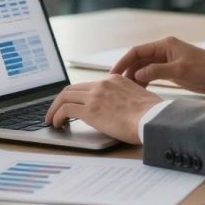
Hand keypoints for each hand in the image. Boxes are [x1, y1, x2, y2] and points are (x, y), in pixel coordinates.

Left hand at [44, 75, 161, 144]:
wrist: (153, 119)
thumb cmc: (152, 115)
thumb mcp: (139, 98)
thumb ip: (125, 99)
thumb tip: (121, 111)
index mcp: (114, 80)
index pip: (88, 85)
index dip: (76, 95)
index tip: (72, 104)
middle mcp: (102, 84)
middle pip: (72, 89)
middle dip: (61, 100)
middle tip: (56, 111)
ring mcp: (95, 96)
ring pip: (65, 97)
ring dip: (55, 109)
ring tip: (51, 120)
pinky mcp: (90, 110)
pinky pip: (65, 110)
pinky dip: (57, 116)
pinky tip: (57, 124)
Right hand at [110, 36, 204, 94]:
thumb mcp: (180, 71)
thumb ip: (157, 72)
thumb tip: (137, 75)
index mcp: (165, 45)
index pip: (137, 51)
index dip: (123, 61)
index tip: (113, 73)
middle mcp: (164, 51)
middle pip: (139, 59)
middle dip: (127, 71)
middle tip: (118, 86)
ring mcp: (168, 61)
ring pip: (145, 68)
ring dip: (136, 77)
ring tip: (128, 91)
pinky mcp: (172, 70)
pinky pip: (153, 74)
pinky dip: (145, 81)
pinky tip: (141, 91)